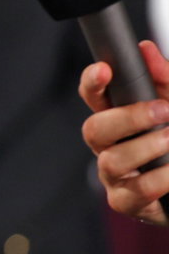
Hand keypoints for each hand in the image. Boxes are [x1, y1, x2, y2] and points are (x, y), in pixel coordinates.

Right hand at [79, 40, 168, 224]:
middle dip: (128, 118)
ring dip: (148, 147)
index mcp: (118, 118)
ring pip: (112, 160)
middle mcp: (109, 146)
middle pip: (94, 129)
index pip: (93, 97)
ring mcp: (114, 176)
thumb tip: (146, 50)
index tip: (104, 70)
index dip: (92, 83)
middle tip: (164, 110)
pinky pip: (137, 190)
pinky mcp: (127, 202)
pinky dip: (163, 177)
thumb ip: (164, 78)